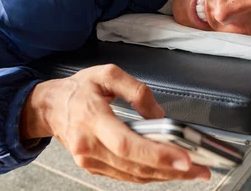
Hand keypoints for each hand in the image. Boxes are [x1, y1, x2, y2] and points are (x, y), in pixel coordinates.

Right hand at [20, 64, 210, 183]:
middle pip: (135, 165)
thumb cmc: (78, 89)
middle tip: (201, 170)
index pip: (127, 144)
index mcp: (92, 118)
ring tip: (192, 172)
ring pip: (133, 175)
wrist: (49, 107)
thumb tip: (159, 115)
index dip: (157, 155)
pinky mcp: (93, 167)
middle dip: (171, 170)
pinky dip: (149, 175)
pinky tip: (167, 170)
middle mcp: (89, 145)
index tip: (185, 159)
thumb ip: (137, 90)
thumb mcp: (107, 74)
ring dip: (164, 176)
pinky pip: (126, 175)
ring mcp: (89, 160)